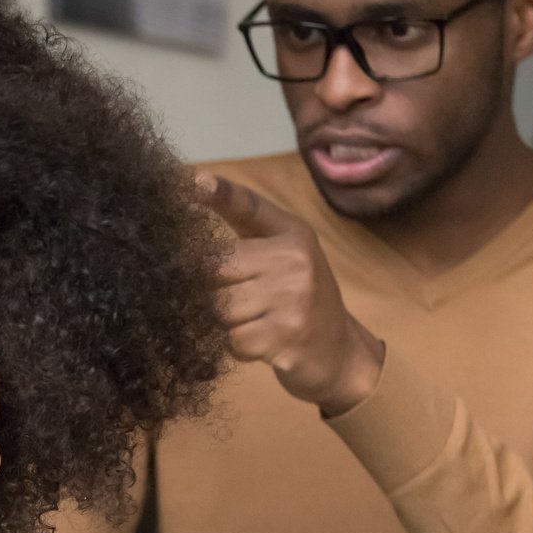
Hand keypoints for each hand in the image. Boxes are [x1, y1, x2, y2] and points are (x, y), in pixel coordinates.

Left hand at [197, 172, 385, 416]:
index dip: (221, 193)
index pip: (249, 208)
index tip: (193, 181)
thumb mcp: (281, 254)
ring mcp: (292, 299)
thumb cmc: (298, 298)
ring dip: (225, 321)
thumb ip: (243, 224)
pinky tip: (259, 341)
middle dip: (211, 288)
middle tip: (236, 299)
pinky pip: (233, 340)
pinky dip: (237, 346)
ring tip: (253, 320)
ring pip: (220, 307)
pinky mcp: (285, 337)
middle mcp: (295, 261)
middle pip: (216, 268)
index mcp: (292, 235)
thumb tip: (194, 185)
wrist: (339, 352)